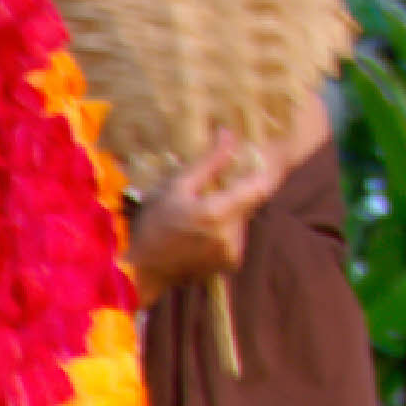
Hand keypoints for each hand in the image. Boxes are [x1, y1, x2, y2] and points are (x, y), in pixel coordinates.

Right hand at [126, 131, 276, 301]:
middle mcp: (233, 235)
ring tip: (199, 211)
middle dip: (238, 191)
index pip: (262, 186)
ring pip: (244, 218)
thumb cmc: (152, 225)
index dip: (264, 169)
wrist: (141, 271)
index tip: (259, 158)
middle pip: (252, 201)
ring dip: (230, 210)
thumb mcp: (175, 187)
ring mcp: (234, 252)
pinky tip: (201, 229)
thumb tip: (229, 134)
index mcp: (219, 213)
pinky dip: (225, 228)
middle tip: (211, 189)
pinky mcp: (231, 263)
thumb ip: (208, 162)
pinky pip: (236, 235)